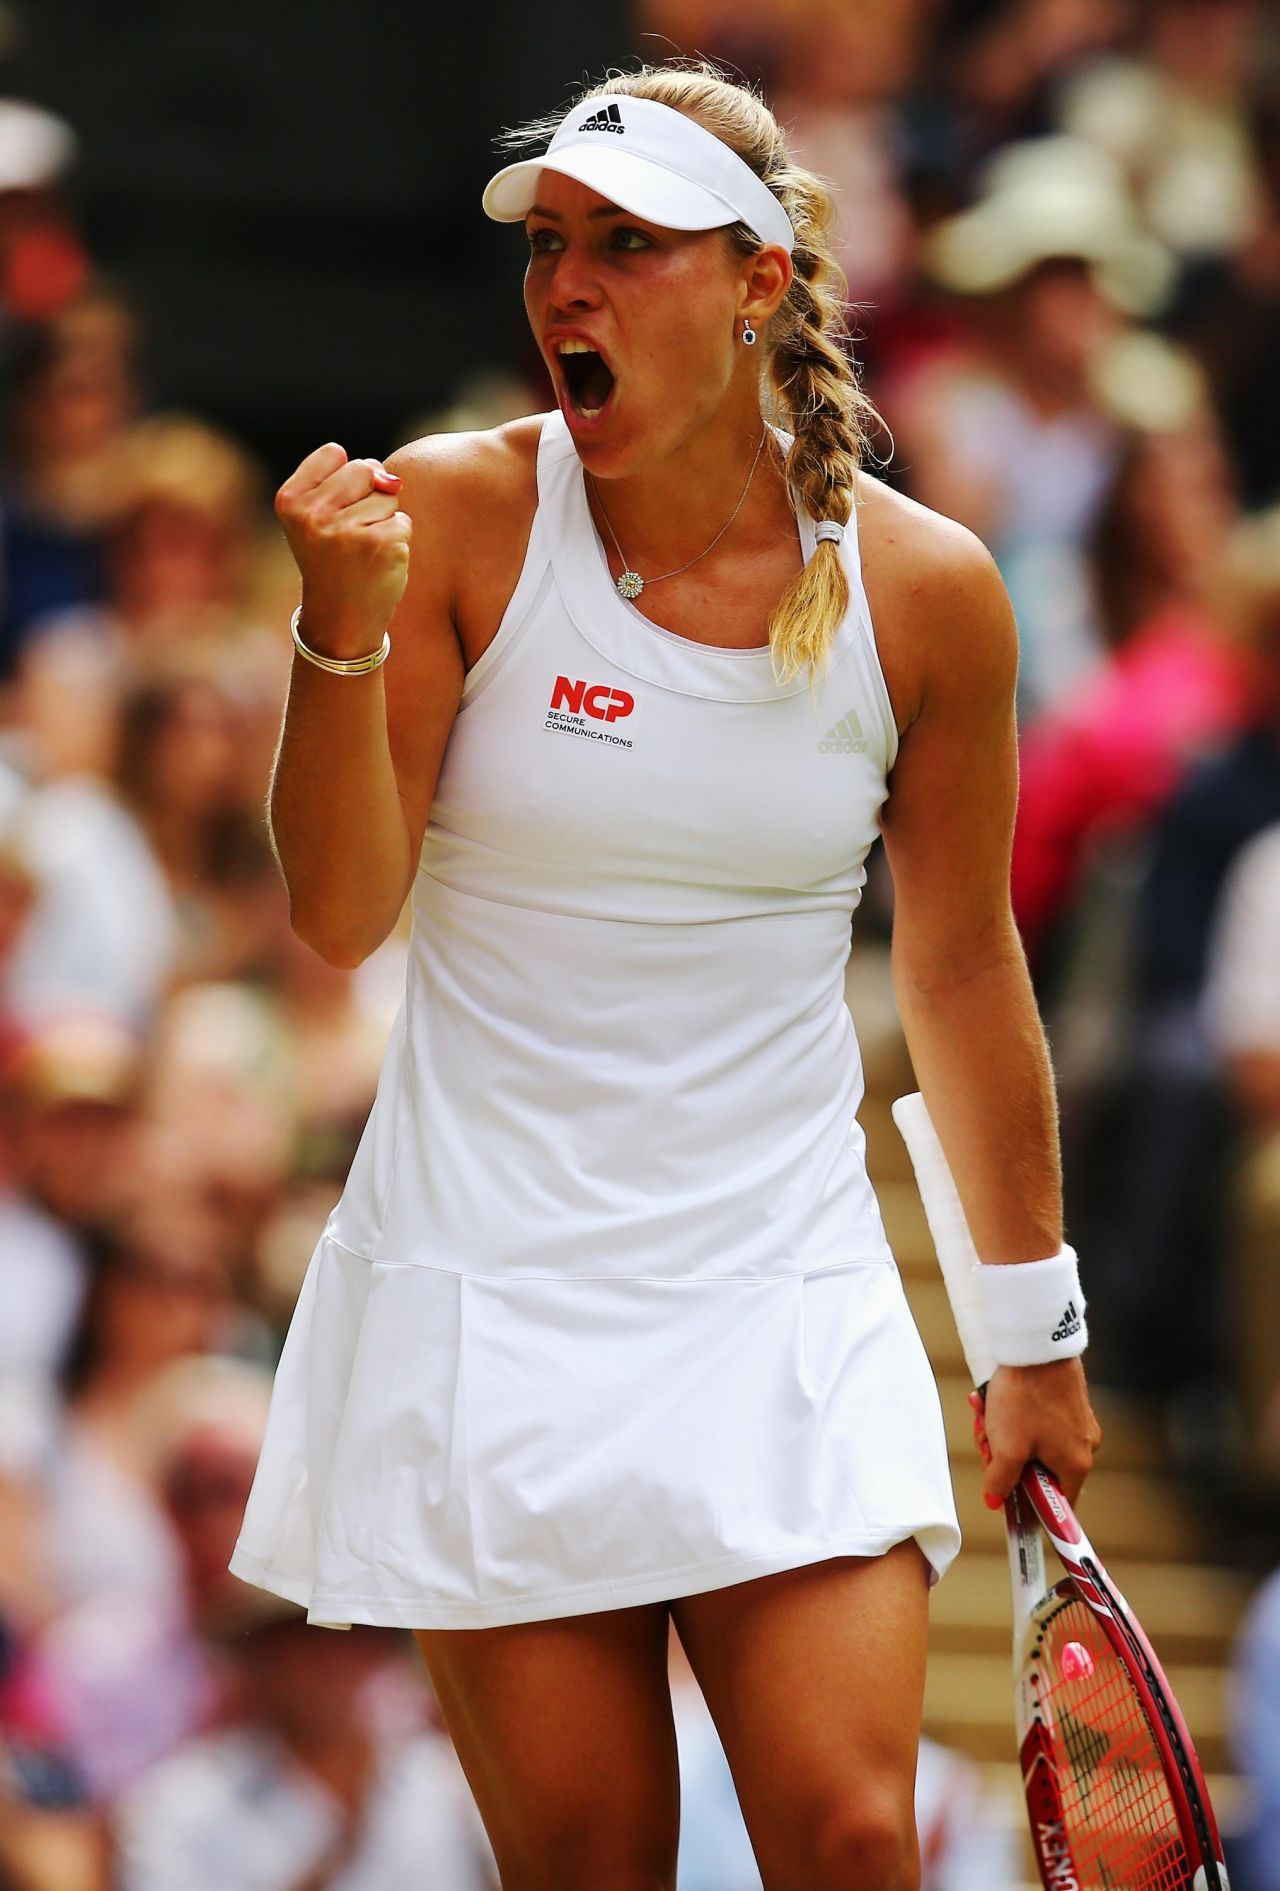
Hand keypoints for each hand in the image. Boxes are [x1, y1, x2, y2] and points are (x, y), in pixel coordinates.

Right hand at [275, 442, 410, 651]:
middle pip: (364, 467)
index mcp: (290, 500)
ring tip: (363, 550)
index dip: (344, 480)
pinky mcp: (380, 545)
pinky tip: (378, 562)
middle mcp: (313, 514)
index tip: (333, 512)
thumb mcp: (321, 516)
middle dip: (368, 495)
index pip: (334, 452)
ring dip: (384, 520)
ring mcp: (346, 530)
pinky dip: (398, 539)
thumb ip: (350, 482)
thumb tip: (392, 480)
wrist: (340, 619)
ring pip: (388, 494)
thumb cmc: (333, 561)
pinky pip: (403, 521)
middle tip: (350, 535)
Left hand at [969, 1359, 1101, 1509]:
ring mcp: (1075, 1422)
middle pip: (1036, 1470)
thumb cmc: (1027, 1396)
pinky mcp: (1065, 1401)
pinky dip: (1011, 1413)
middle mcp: (1083, 1446)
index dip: (1025, 1502)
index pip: (1054, 1503)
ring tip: (985, 1412)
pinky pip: (1035, 1420)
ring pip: (1031, 1442)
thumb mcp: (1006, 1447)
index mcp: (1075, 1464)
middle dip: (1004, 1456)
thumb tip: (996, 1501)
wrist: (1036, 1345)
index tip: (1002, 1491)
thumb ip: (1000, 1481)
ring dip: (1002, 1432)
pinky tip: (992, 1399)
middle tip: (986, 1439)